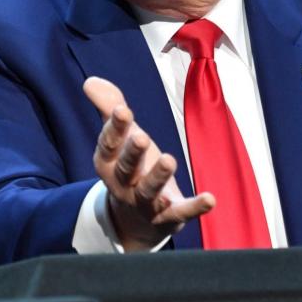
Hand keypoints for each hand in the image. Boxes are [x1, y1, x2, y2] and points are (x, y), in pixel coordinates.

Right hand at [83, 76, 214, 250]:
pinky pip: (181, 213)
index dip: (115, 128)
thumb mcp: (121, 138)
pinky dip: (195, 207)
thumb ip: (109, 108)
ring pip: (150, 191)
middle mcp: (123, 185)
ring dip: (159, 177)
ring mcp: (144, 204)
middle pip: (126, 169)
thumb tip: (91, 81)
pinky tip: (210, 198)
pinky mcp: (167, 218)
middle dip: (133, 153)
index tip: (123, 110)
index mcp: (108, 164)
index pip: (108, 145)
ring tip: (170, 160)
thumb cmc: (129, 168)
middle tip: (142, 137)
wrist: (134, 220)